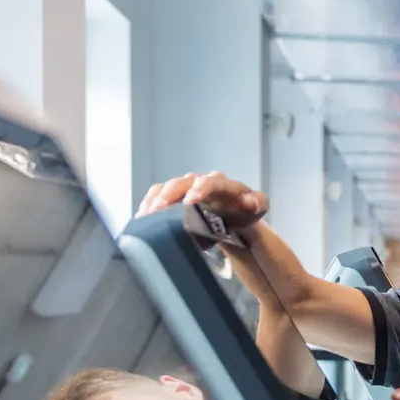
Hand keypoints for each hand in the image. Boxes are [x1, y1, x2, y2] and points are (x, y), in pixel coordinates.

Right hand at [137, 171, 269, 228]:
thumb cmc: (244, 212)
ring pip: (166, 188)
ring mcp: (184, 188)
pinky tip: (141, 218)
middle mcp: (199, 181)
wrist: (234, 218)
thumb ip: (257, 203)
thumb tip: (249, 202)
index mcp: (221, 183)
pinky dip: (148, 204)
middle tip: (158, 210)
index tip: (188, 202)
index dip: (198, 190)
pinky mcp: (173, 196)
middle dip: (169, 195)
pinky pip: (157, 195)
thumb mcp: (257, 208)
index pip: (209, 182)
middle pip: (181, 183)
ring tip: (145, 216)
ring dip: (154, 200)